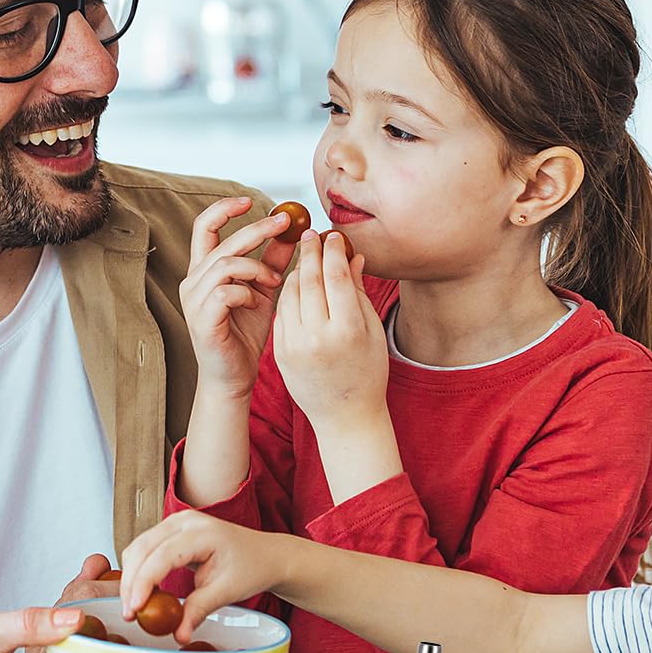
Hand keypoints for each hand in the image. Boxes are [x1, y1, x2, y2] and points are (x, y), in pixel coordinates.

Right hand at [119, 510, 278, 642]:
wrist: (265, 555)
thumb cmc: (251, 567)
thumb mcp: (228, 591)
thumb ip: (199, 610)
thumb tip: (178, 633)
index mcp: (203, 532)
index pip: (162, 555)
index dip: (144, 582)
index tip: (134, 608)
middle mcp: (185, 521)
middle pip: (142, 548)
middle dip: (131, 582)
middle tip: (130, 614)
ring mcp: (176, 522)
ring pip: (138, 547)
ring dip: (131, 577)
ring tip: (135, 607)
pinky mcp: (171, 531)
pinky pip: (145, 548)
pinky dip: (138, 570)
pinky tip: (142, 592)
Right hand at [177, 198, 295, 400]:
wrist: (234, 376)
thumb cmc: (244, 334)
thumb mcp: (263, 291)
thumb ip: (272, 262)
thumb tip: (292, 233)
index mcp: (205, 270)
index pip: (205, 226)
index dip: (224, 209)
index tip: (250, 200)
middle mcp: (194, 281)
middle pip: (222, 241)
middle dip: (257, 229)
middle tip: (286, 223)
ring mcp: (195, 300)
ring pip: (225, 264)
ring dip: (256, 267)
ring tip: (275, 281)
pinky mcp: (202, 319)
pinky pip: (225, 292)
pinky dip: (246, 292)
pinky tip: (257, 304)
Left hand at [272, 231, 387, 437]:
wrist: (345, 417)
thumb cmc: (367, 374)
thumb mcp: (371, 333)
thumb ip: (359, 293)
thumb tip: (353, 257)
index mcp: (347, 330)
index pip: (335, 276)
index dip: (333, 250)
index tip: (333, 235)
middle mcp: (318, 337)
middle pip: (309, 279)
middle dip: (310, 252)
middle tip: (311, 235)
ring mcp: (295, 345)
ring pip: (290, 293)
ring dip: (297, 270)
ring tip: (305, 258)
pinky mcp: (280, 352)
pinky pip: (281, 312)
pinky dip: (288, 293)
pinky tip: (296, 284)